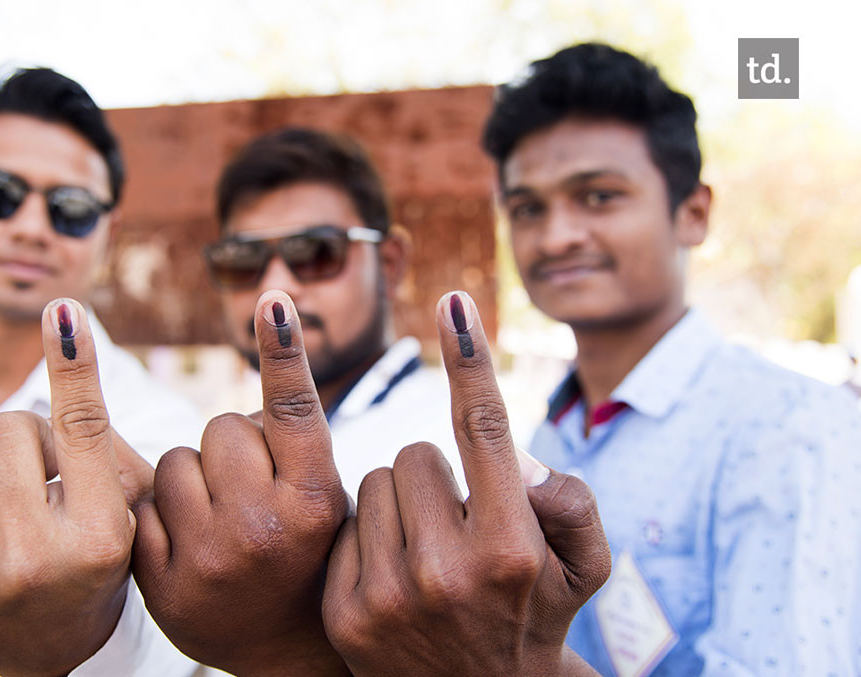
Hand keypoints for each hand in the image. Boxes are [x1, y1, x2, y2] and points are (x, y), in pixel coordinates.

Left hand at [0, 298, 154, 675]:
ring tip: (0, 510)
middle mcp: (35, 562)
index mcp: (99, 535)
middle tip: (35, 475)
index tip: (61, 312)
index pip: (83, 429)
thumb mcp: (122, 505)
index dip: (73, 366)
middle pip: (1, 431)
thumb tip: (59, 321)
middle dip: (17, 440)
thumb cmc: (93, 555)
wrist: (51, 648)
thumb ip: (98, 426)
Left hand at [132, 291, 350, 675]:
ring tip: (219, 516)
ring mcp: (209, 559)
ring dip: (194, 476)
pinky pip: (144, 504)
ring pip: (176, 460)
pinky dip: (162, 513)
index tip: (272, 297)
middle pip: (222, 427)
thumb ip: (293, 442)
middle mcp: (264, 528)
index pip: (292, 411)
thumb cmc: (308, 551)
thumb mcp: (324, 497)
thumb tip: (252, 374)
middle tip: (252, 485)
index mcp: (314, 500)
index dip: (284, 350)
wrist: (282, 648)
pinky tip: (190, 542)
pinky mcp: (163, 583)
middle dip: (233, 444)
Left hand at [321, 291, 610, 675]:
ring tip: (425, 552)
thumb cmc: (536, 612)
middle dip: (436, 476)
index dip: (471, 358)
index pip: (485, 430)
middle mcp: (448, 570)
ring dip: (399, 505)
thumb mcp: (585, 565)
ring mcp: (390, 594)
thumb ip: (573, 500)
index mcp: (511, 546)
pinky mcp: (347, 612)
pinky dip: (369, 539)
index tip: (456, 301)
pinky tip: (394, 577)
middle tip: (456, 521)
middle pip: (413, 453)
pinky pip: (345, 526)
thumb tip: (521, 458)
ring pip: (373, 486)